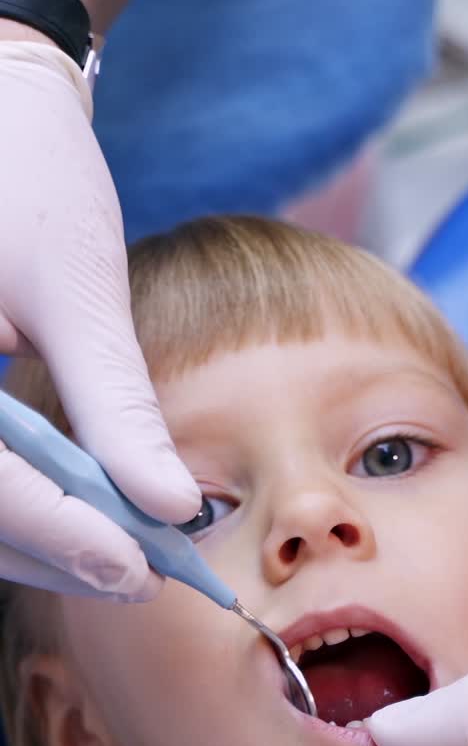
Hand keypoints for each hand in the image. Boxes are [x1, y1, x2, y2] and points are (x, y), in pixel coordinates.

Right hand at [0, 39, 198, 596]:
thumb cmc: (27, 171)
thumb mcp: (77, 290)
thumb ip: (118, 407)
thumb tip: (172, 507)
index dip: (62, 536)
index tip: (141, 568)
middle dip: (49, 549)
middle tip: (142, 574)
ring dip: (32, 536)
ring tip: (124, 555)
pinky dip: (17, 498)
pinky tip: (82, 512)